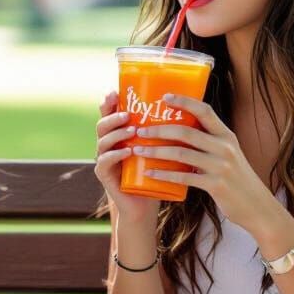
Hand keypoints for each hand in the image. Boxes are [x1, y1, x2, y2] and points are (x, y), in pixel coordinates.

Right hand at [94, 91, 159, 228]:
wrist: (145, 202)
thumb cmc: (155, 171)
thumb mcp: (160, 146)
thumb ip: (165, 129)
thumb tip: (191, 104)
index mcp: (118, 133)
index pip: (109, 113)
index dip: (108, 102)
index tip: (114, 92)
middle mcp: (108, 143)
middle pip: (102, 124)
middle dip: (113, 116)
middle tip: (128, 114)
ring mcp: (104, 159)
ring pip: (102, 141)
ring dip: (116, 133)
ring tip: (132, 130)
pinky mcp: (104, 175)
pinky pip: (104, 161)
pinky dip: (115, 155)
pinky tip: (127, 151)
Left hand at [130, 93, 276, 231]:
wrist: (257, 207)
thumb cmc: (237, 179)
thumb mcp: (228, 155)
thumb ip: (209, 143)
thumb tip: (179, 132)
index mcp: (226, 135)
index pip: (205, 111)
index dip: (185, 101)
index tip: (165, 96)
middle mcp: (225, 147)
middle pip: (186, 132)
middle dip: (159, 130)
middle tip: (140, 131)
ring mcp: (221, 166)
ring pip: (181, 154)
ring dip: (156, 152)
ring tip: (138, 151)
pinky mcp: (216, 185)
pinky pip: (184, 177)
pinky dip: (164, 175)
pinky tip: (150, 174)